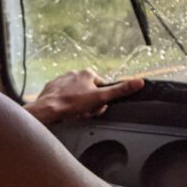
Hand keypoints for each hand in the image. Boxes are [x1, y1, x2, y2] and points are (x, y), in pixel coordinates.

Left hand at [25, 70, 144, 124]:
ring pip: (77, 96)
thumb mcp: (100, 98)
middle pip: (90, 92)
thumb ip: (120, 90)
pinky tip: (64, 111)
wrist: (47, 110)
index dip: (101, 101)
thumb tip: (139, 82)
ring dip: (77, 106)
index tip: (95, 107)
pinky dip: (65, 105)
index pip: (102, 88)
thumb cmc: (72, 104)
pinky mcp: (52, 87)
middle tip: (83, 112)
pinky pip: (63, 97)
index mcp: (88, 73)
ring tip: (73, 113)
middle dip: (88, 105)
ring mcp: (62, 79)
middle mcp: (75, 72)